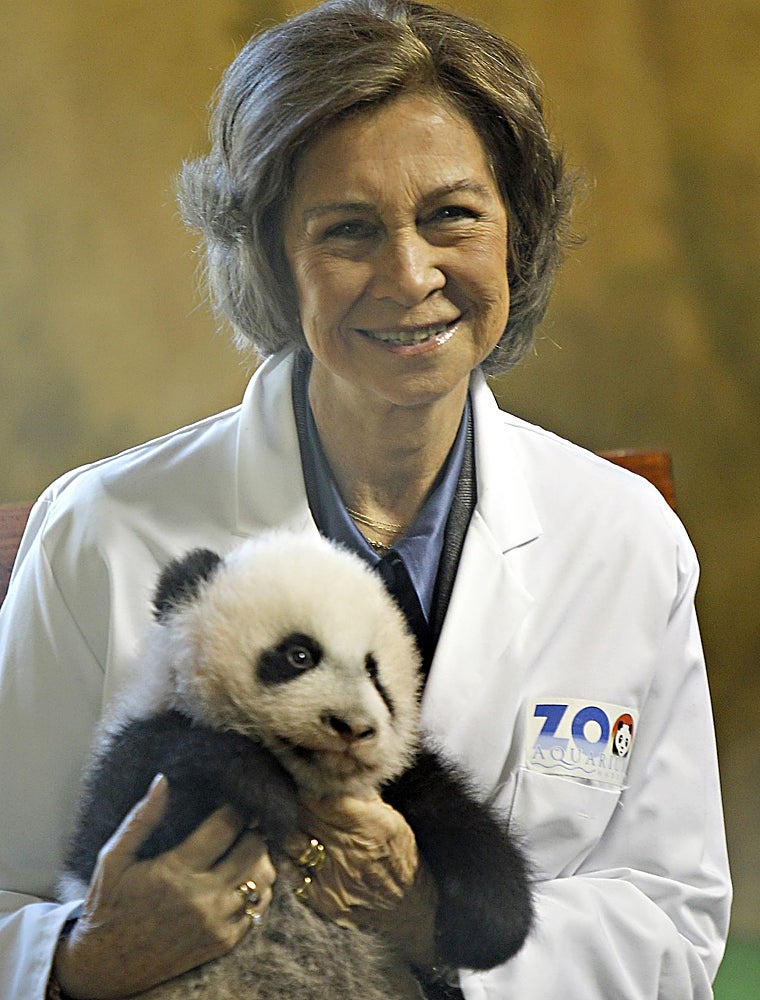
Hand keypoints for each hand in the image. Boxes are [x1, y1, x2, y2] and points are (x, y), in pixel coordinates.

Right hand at [53, 774, 275, 999]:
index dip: (233, 808)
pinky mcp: (223, 942)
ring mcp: (216, 923)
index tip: (228, 805)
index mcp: (176, 871)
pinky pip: (259, 908)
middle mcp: (202, 898)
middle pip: (254, 848)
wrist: (105, 966)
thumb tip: (163, 780)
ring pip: (264, 878)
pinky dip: (257, 889)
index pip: (227, 825)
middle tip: (240, 825)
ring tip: (244, 849)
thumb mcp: (114, 858)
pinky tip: (242, 879)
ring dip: (259, 859)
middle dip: (251, 830)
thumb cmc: (108, 905)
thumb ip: (142, 818)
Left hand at [286, 794, 436, 964]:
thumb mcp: (393, 820)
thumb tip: (339, 774)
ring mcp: (334, 879)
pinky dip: (296, 862)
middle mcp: (351, 851)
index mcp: (371, 825)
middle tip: (310, 802)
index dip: (313, 786)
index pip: (323, 796)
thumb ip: (364, 797)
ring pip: (294, 841)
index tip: (312, 783)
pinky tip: (309, 857)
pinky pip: (293, 871)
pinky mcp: (323, 900)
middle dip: (305, 804)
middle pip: (306, 814)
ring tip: (311, 832)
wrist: (408, 911)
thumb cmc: (401, 858)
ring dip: (299, 832)